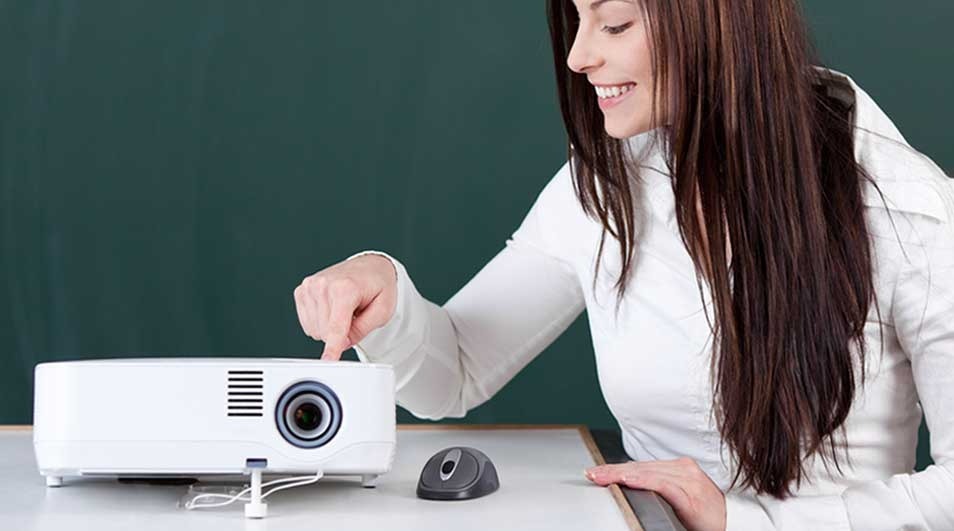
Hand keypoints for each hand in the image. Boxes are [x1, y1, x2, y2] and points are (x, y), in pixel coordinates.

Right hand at [293, 254, 397, 359]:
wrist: (370, 267)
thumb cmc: (377, 286)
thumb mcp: (382, 311)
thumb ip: (362, 329)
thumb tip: (342, 344)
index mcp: (345, 288)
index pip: (336, 327)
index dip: (333, 348)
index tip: (328, 360)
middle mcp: (324, 285)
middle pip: (325, 332)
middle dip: (341, 333)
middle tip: (354, 316)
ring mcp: (310, 286)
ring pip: (314, 330)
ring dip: (330, 328)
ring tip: (344, 310)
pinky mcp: (302, 290)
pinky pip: (307, 324)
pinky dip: (320, 322)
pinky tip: (332, 309)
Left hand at [585, 457, 725, 530]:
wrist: (734, 524)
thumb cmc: (706, 514)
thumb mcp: (679, 497)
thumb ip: (659, 488)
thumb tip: (631, 486)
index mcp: (680, 468)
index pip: (641, 466)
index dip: (617, 469)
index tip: (596, 472)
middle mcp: (684, 469)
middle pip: (640, 468)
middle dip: (614, 471)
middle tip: (592, 475)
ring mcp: (689, 480)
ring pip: (648, 473)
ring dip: (622, 475)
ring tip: (603, 477)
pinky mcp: (691, 495)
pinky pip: (663, 485)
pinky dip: (644, 482)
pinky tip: (629, 481)